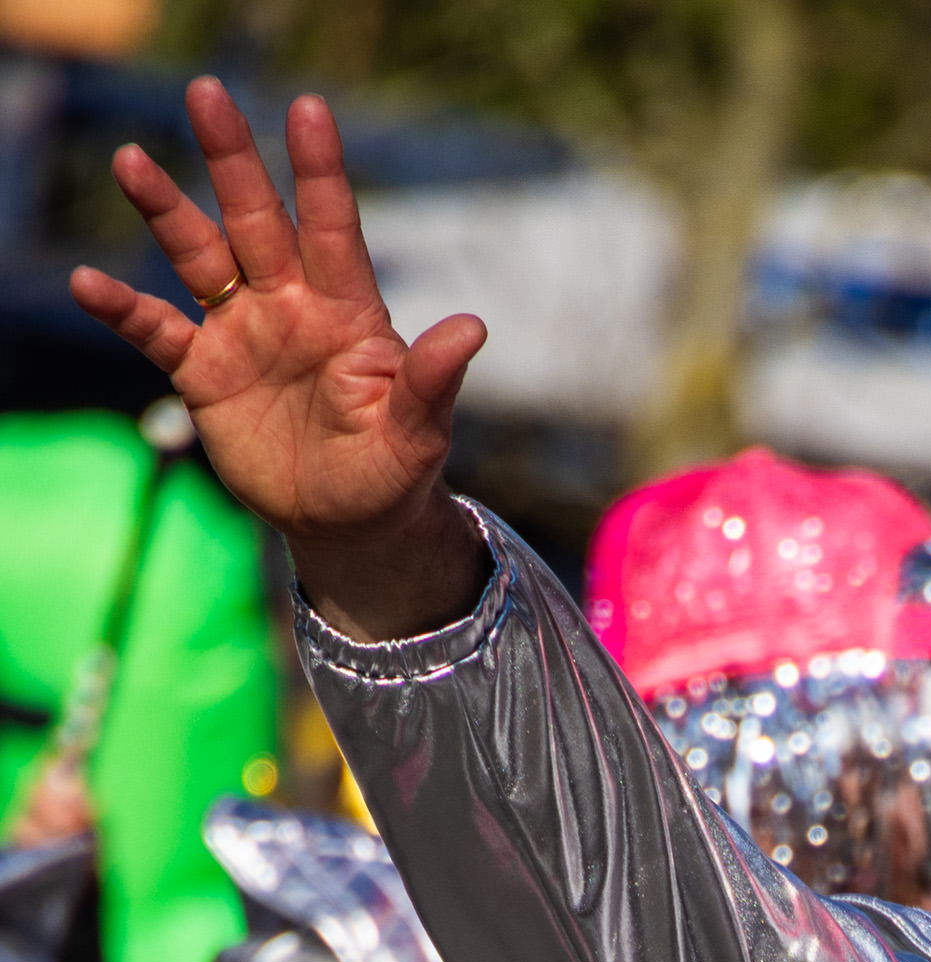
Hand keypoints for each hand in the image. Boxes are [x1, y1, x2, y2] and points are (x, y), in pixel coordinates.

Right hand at [71, 83, 489, 643]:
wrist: (350, 527)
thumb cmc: (393, 476)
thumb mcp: (416, 437)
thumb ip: (432, 383)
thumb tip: (472, 328)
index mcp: (346, 312)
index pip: (334, 230)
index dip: (320, 173)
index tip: (309, 111)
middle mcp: (290, 305)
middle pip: (256, 219)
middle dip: (233, 160)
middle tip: (206, 93)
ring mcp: (243, 331)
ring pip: (198, 254)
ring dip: (165, 210)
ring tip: (130, 161)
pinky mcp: (204, 372)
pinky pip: (156, 330)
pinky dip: (121, 309)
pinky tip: (88, 285)